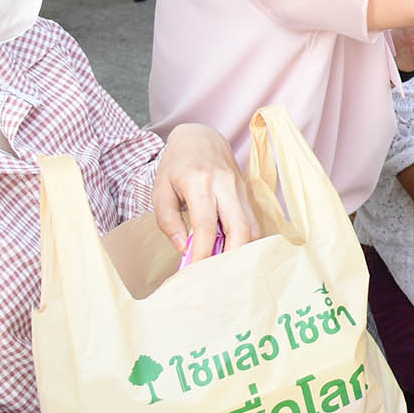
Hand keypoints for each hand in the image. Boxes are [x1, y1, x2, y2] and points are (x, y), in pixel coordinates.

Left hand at [152, 124, 257, 260]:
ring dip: (241, 251)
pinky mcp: (247, 192)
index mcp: (198, 182)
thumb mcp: (160, 190)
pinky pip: (252, 221)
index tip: (194, 272)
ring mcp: (240, 188)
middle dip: (232, 257)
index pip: (206, 225)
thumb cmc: (176, 165)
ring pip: (252, 226)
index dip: (202, 252)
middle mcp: (224, 185)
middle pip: (240, 227)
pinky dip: (245, 240)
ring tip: (224, 267)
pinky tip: (232, 251)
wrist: (200, 136)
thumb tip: (183, 248)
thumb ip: (167, 220)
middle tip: (217, 276)